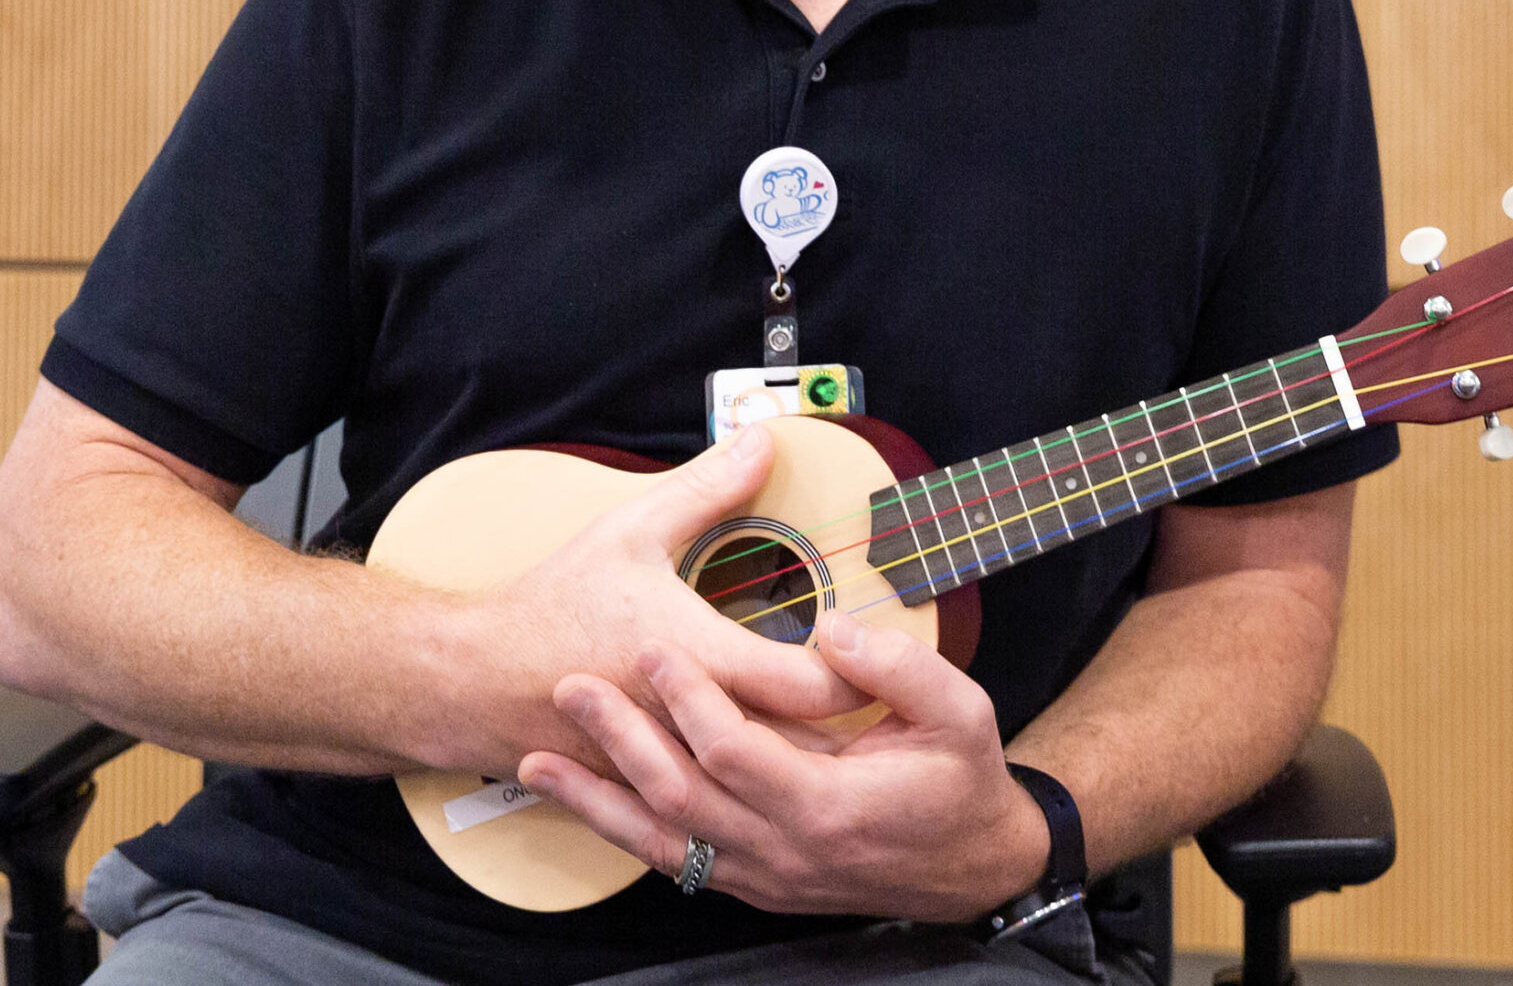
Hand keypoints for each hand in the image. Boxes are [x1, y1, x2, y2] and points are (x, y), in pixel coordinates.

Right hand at [443, 427, 864, 776]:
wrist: (476, 677)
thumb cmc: (555, 601)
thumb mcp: (633, 525)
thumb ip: (707, 486)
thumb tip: (763, 441)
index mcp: (697, 657)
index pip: (802, 686)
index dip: (853, 677)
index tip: (877, 657)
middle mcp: (690, 722)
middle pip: (795, 745)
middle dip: (844, 733)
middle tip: (889, 710)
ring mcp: (671, 764)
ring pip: (761, 782)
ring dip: (804, 767)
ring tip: (854, 753)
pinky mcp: (650, 786)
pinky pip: (717, 799)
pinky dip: (752, 789)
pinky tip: (781, 779)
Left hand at [514, 608, 1051, 919]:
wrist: (975, 870)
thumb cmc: (965, 782)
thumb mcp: (961, 713)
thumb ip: (896, 668)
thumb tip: (832, 629)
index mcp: (826, 806)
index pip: (731, 750)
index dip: (686, 699)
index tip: (651, 648)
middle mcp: (782, 852)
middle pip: (678, 796)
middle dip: (618, 740)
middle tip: (569, 688)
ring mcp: (763, 876)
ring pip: (661, 841)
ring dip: (596, 800)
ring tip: (537, 761)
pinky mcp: (752, 883)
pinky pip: (674, 860)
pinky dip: (623, 832)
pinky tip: (588, 803)